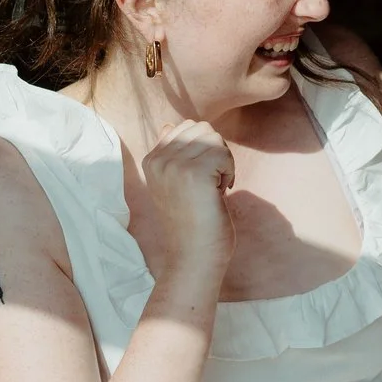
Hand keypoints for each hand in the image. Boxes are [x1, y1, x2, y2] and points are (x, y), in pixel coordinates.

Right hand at [143, 119, 236, 275]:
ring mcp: (174, 166)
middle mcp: (159, 160)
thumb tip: (169, 124)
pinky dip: (230, 172)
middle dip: (216, 152)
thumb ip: (171, 154)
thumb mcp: (173, 183)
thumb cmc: (191, 223)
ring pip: (214, 138)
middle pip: (202, 128)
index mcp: (151, 160)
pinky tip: (220, 194)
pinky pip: (224, 154)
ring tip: (214, 188)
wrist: (193, 257)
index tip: (201, 179)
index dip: (204, 150)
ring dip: (224, 162)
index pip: (185, 127)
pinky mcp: (194, 174)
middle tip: (211, 184)